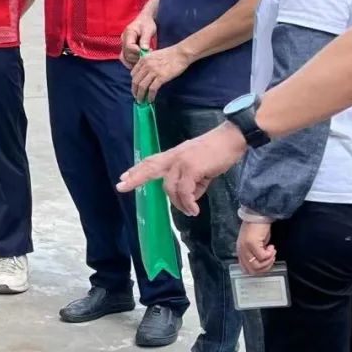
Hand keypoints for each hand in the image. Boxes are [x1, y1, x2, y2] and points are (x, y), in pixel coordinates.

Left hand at [116, 122, 247, 215]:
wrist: (231, 139)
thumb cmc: (217, 153)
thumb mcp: (200, 168)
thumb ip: (191, 182)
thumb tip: (189, 199)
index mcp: (174, 155)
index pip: (151, 161)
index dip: (138, 169)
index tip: (123, 176)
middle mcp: (174, 157)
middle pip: (149, 167)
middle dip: (135, 178)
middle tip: (121, 186)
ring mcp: (181, 162)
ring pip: (170, 188)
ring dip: (179, 203)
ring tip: (190, 211)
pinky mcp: (191, 168)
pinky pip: (184, 191)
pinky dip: (188, 203)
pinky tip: (194, 210)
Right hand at [121, 15, 156, 68]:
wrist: (144, 21)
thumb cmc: (147, 23)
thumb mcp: (148, 29)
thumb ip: (145, 39)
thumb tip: (144, 49)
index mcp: (128, 33)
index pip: (129, 46)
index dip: (137, 51)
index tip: (148, 51)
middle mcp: (123, 40)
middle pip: (127, 54)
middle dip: (138, 57)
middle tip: (149, 54)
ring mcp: (124, 45)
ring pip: (125, 58)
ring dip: (135, 61)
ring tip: (145, 59)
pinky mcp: (126, 49)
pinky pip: (126, 59)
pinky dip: (132, 63)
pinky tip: (140, 63)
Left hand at [131, 44, 189, 100]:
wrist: (181, 54)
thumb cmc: (169, 54)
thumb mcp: (153, 55)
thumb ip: (147, 63)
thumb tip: (144, 73)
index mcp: (143, 60)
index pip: (133, 74)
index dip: (133, 83)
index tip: (135, 88)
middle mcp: (146, 66)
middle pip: (135, 81)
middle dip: (134, 91)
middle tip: (136, 97)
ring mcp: (153, 71)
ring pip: (142, 86)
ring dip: (140, 95)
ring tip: (142, 101)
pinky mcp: (161, 77)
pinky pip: (152, 89)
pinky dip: (150, 96)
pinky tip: (151, 99)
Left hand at [237, 221, 275, 274]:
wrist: (258, 215)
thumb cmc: (258, 229)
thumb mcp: (255, 244)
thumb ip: (255, 254)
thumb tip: (262, 264)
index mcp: (240, 251)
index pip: (245, 269)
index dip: (258, 270)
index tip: (266, 264)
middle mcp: (241, 251)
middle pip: (252, 270)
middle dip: (265, 267)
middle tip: (271, 258)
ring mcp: (245, 247)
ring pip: (257, 265)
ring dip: (268, 261)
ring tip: (272, 252)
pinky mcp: (251, 243)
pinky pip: (263, 256)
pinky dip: (270, 254)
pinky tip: (271, 246)